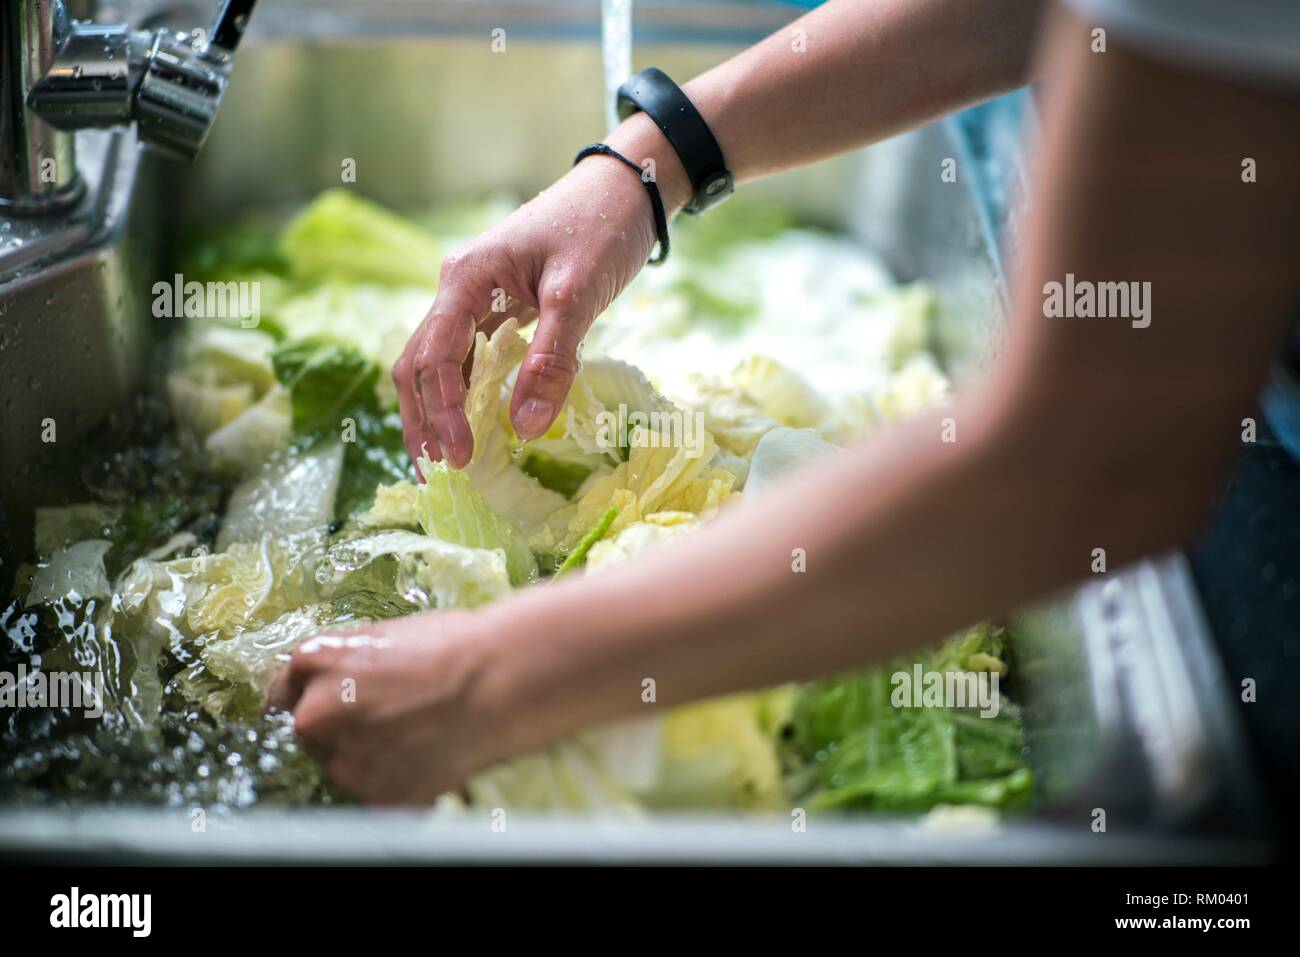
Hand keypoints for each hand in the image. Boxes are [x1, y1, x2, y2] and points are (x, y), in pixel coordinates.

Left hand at [265, 612, 501, 804]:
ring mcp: (344, 761)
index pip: (282, 692)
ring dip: (367, 759)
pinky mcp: (376, 797)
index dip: (308, 699)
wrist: (499, 681)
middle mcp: (315, 714)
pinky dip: (396, 784)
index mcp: (314, 663)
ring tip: (415, 740)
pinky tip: (429, 760)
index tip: (326, 707)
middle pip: (310, 732)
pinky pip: (376, 794)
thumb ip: (346, 667)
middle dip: (338, 730)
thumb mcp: (384, 637)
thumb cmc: (454, 646)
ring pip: (342, 767)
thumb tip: (339, 687)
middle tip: (385, 722)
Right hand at [394, 144, 676, 470]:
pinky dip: (466, 389)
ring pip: (439, 360)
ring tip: (444, 456)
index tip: (461, 456)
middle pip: (420, 361)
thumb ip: (552, 361)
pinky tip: (475, 420)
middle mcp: (459, 286)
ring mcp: (476, 294)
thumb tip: (525, 429)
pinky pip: (470, 353)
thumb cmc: (602, 228)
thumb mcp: (578, 296)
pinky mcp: (499, 303)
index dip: (442, 412)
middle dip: (422, 418)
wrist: (626, 186)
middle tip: (436, 470)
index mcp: (466, 279)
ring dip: (436, 408)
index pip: (436, 357)